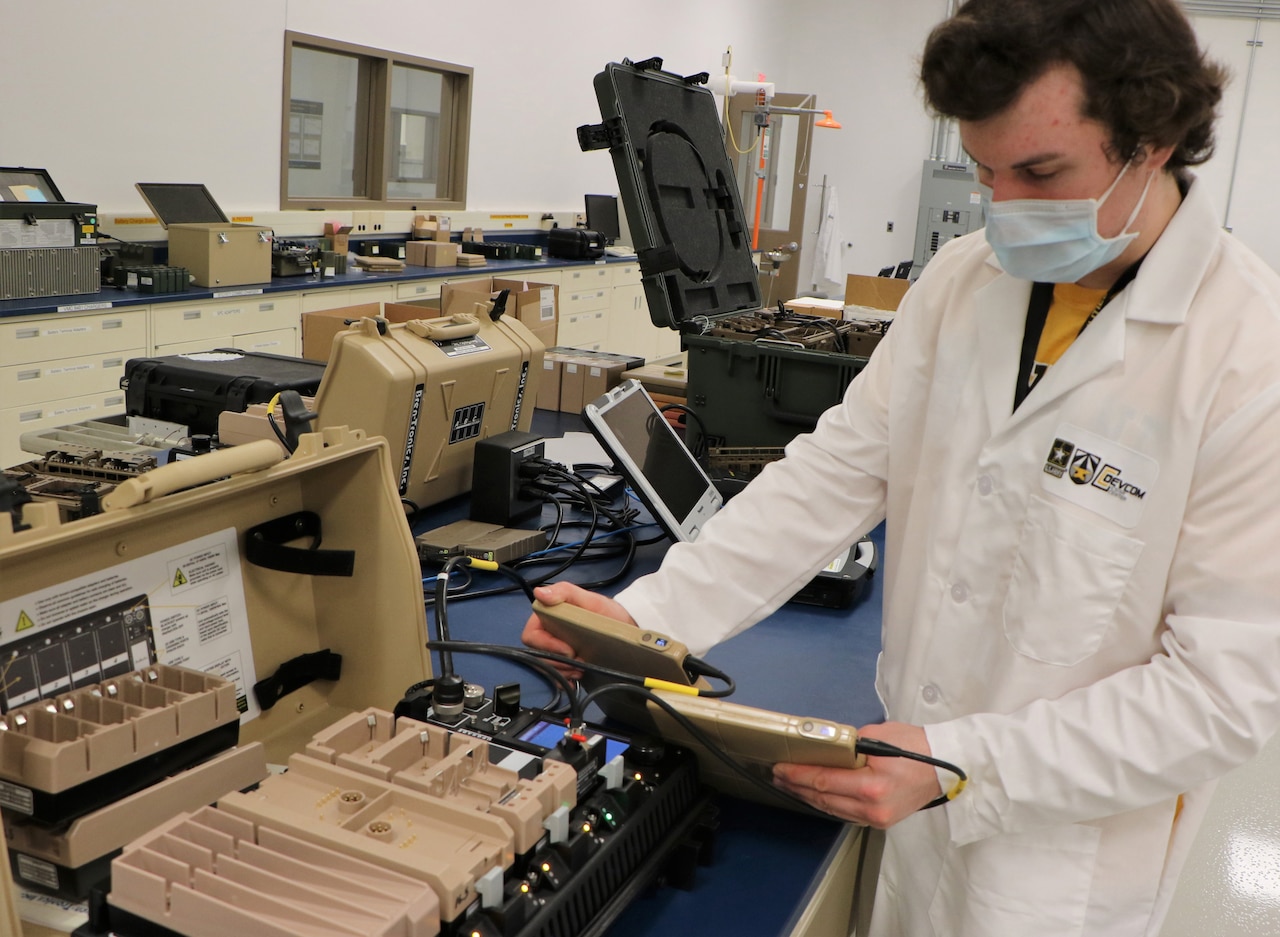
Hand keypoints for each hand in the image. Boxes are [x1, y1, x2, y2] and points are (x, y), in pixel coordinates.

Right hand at [521, 581, 636, 679]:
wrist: (624, 630)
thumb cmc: (607, 613)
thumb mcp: (590, 600)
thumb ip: (565, 592)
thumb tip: (540, 593)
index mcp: (546, 617)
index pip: (531, 635)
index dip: (547, 645)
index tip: (569, 650)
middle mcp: (546, 634)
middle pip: (536, 654)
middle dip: (556, 662)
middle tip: (578, 662)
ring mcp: (553, 650)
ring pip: (545, 667)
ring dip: (562, 672)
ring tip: (581, 669)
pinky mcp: (562, 663)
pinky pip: (553, 676)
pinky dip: (563, 679)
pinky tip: (576, 678)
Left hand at [773, 722, 942, 827]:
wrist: (945, 767)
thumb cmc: (915, 746)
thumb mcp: (878, 737)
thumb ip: (848, 745)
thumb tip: (824, 748)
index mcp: (871, 786)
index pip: (824, 781)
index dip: (798, 774)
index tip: (780, 766)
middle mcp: (872, 808)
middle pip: (823, 798)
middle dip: (797, 785)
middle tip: (778, 774)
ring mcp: (876, 819)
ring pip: (832, 809)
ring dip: (808, 796)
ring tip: (790, 783)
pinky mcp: (880, 821)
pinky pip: (845, 813)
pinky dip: (826, 803)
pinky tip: (814, 793)